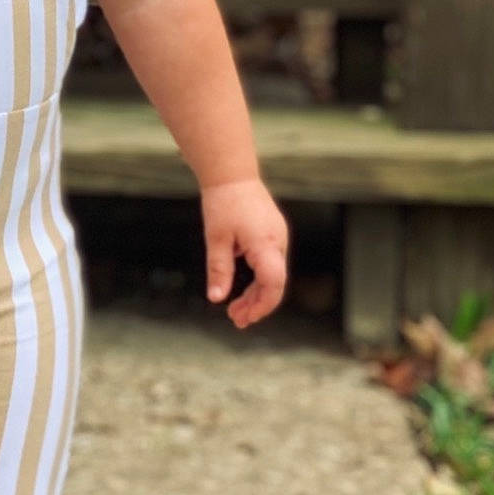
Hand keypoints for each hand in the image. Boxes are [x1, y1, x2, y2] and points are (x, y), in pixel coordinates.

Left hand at [201, 176, 288, 327]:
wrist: (232, 174)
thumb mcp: (216, 238)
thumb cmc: (223, 202)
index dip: (262, 305)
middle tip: (236, 320)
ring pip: (272, 276)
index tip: (245, 318)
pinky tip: (243, 291)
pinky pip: (269, 264)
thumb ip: (218, 270)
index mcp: (266, 243)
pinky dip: (258, 280)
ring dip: (256, 295)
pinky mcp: (272, 236)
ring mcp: (277, 239)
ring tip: (235, 310)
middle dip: (256, 305)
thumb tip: (216, 298)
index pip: (274, 283)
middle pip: (274, 284)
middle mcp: (277, 242)